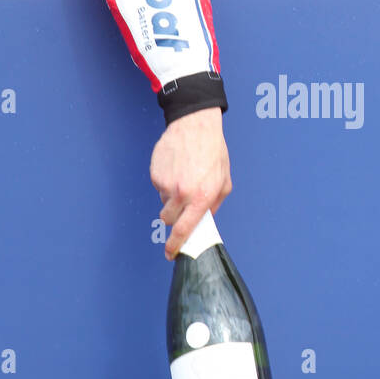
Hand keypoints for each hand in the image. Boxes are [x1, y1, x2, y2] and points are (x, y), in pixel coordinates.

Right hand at [151, 108, 230, 259]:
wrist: (194, 125)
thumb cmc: (213, 151)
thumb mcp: (224, 181)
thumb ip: (214, 205)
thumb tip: (204, 221)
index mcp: (201, 197)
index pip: (184, 229)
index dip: (175, 245)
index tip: (170, 254)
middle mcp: (182, 193)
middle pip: (168, 219)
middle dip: (174, 216)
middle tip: (183, 201)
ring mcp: (165, 184)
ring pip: (163, 202)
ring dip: (170, 196)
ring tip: (183, 176)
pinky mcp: (155, 173)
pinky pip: (158, 186)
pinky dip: (165, 182)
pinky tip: (176, 168)